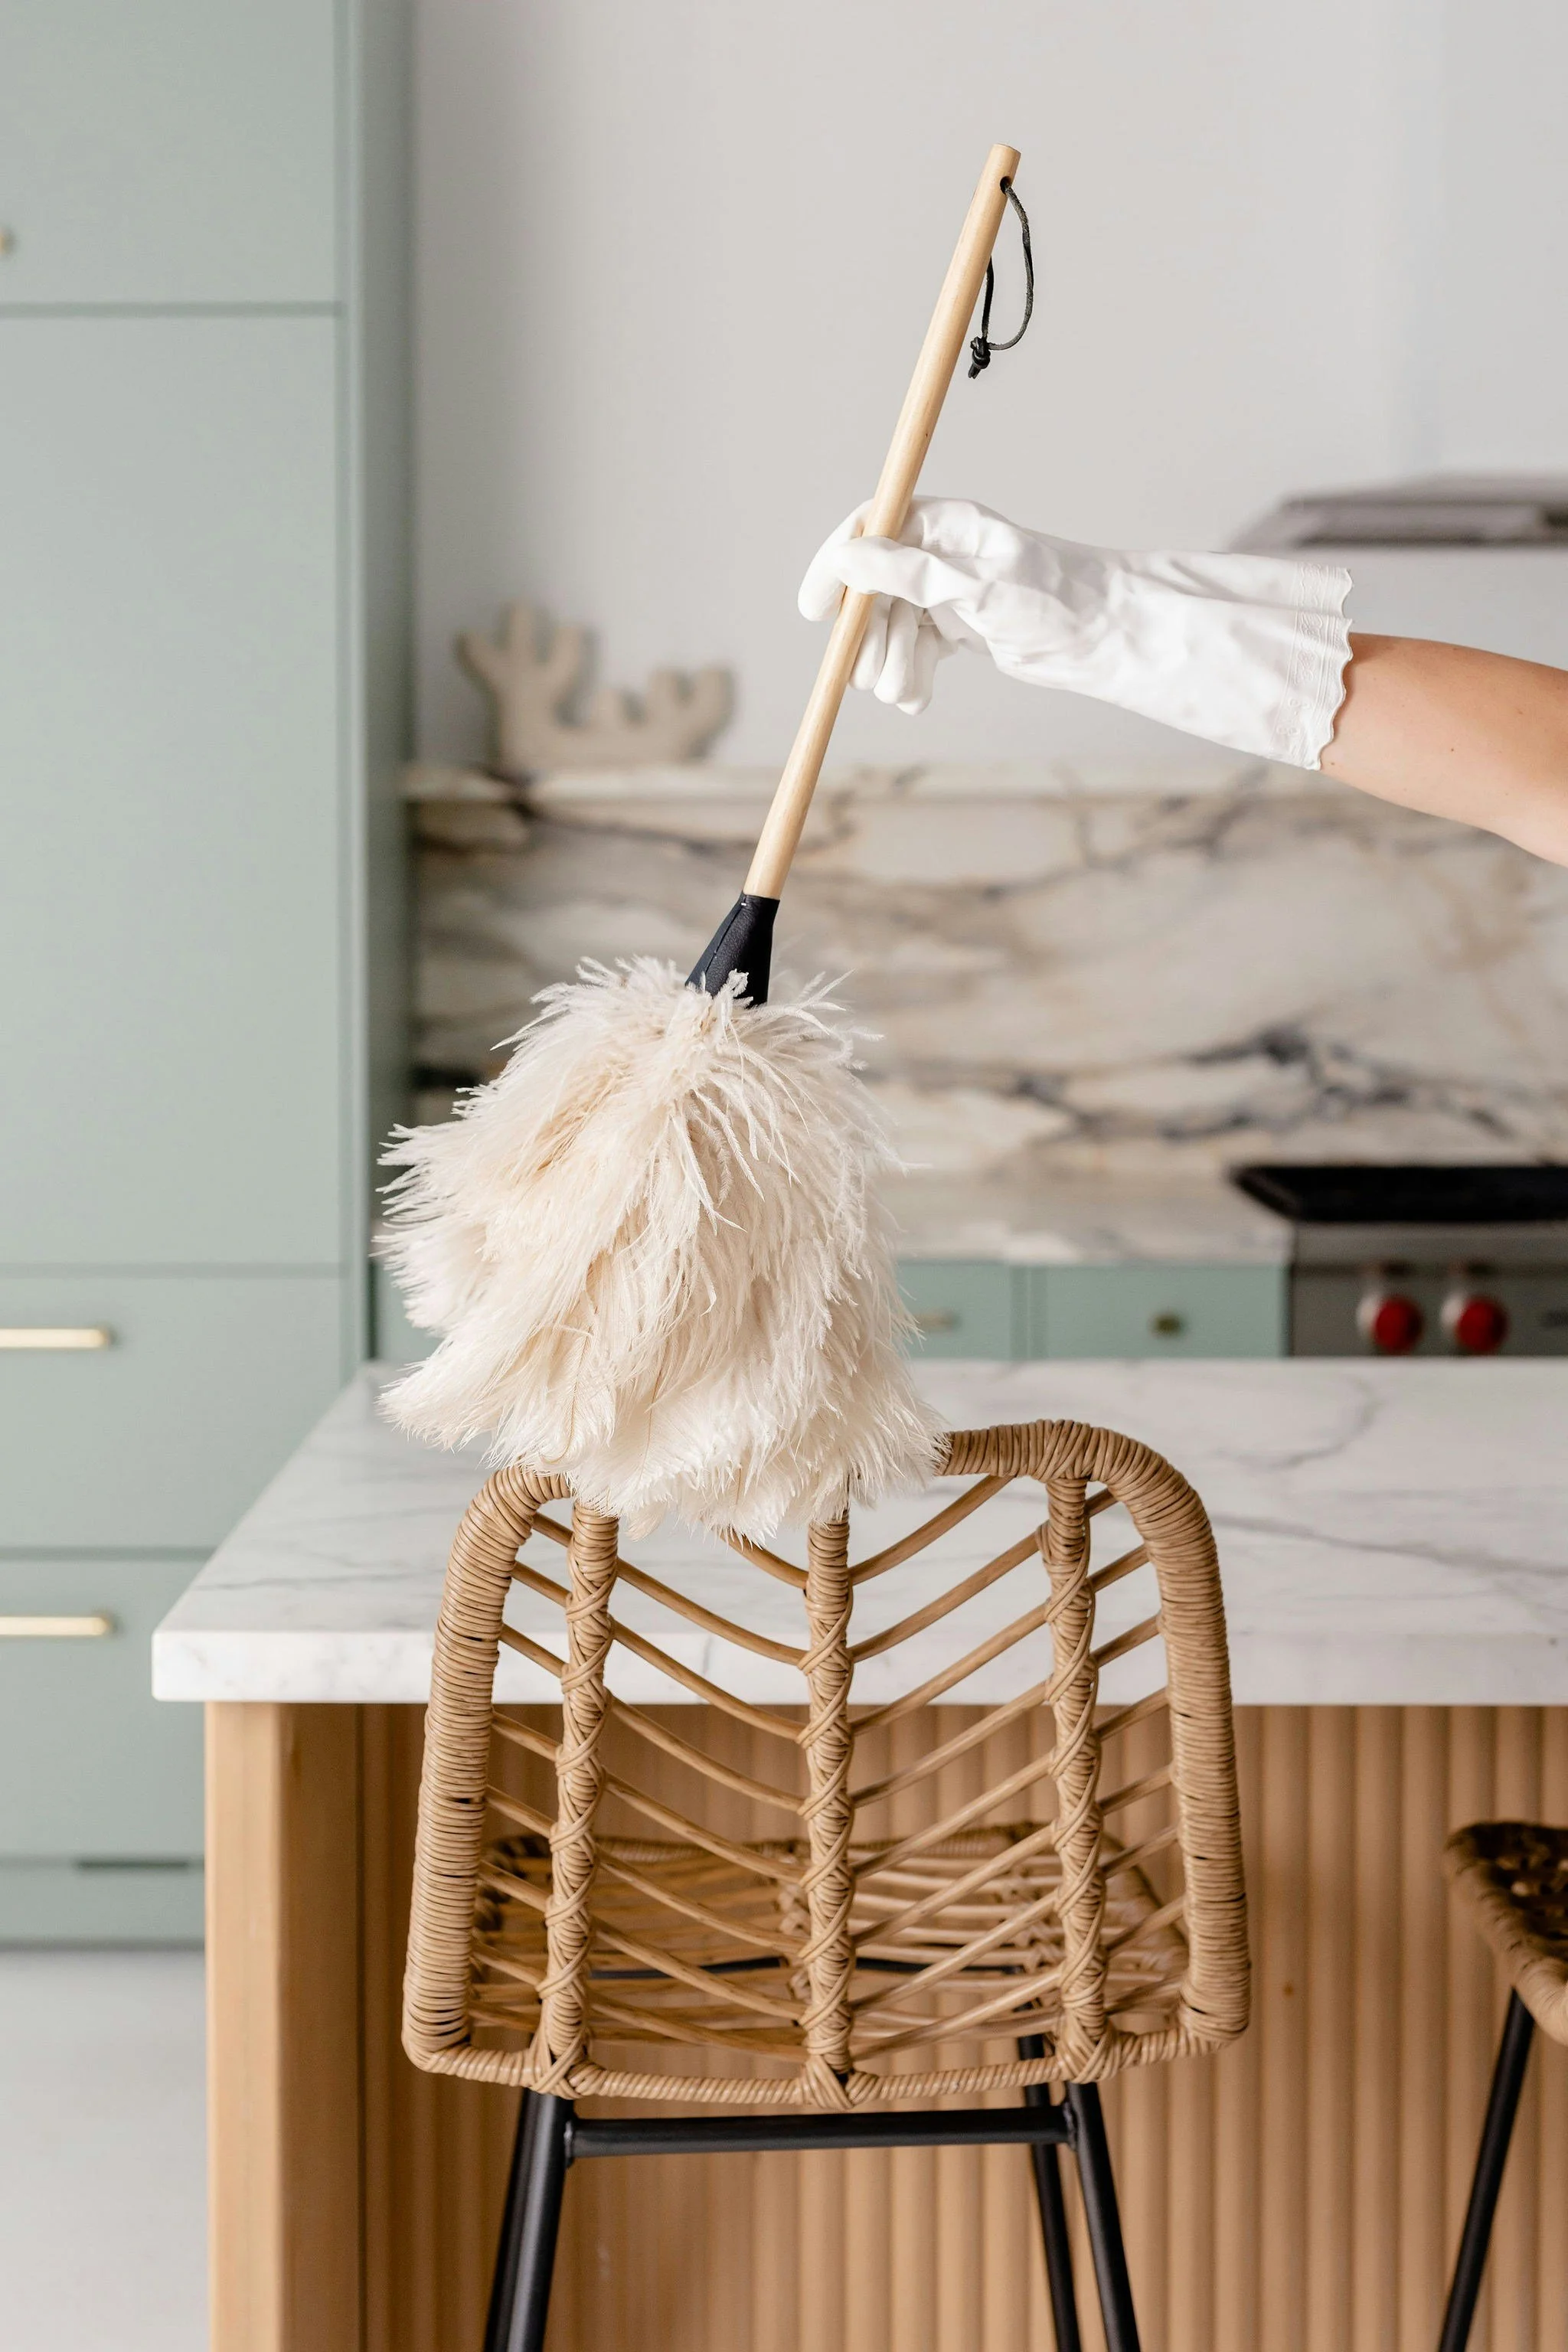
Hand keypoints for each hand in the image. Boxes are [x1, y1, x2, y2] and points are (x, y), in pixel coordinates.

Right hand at [799, 497, 1109, 714]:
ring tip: (909, 690)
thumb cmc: (1054, 600)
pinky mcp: (952, 629)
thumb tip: (847, 558)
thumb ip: (910, 572)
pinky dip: (909, 679)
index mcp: (944, 525)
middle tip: (873, 676)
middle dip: (868, 639)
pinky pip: (908, 653)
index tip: (813, 611)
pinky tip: (920, 697)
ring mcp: (943, 594)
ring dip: (889, 666)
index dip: (834, 568)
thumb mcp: (979, 586)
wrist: (1102, 639)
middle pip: (869, 592)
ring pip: (886, 630)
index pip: (868, 530)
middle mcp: (938, 555)